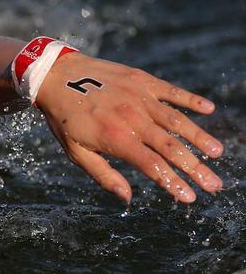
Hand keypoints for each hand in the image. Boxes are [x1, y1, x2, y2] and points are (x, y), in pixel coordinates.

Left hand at [35, 52, 223, 203]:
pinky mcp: (142, 80)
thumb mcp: (75, 151)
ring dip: (199, 137)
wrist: (55, 75)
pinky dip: (191, 99)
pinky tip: (209, 109)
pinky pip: (171, 91)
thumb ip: (103, 174)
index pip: (152, 166)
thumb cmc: (64, 119)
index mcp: (116, 138)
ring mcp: (139, 97)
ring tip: (217, 153)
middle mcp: (132, 118)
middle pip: (171, 147)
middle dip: (195, 168)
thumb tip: (126, 197)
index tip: (190, 198)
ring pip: (177, 120)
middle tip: (215, 185)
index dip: (173, 183)